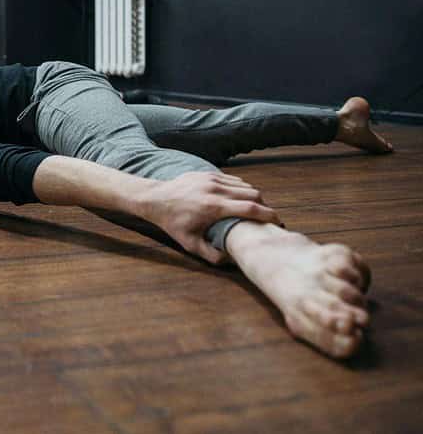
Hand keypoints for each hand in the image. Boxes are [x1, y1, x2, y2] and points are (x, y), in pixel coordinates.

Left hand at [138, 172, 279, 264]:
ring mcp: (212, 179)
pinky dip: (241, 189)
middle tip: (267, 218)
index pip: (250, 208)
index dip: (268, 215)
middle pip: (253, 194)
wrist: (156, 199)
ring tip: (255, 210)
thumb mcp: (190, 244)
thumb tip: (232, 260)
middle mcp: (215, 190)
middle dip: (264, 206)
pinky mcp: (208, 173)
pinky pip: (233, 180)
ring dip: (254, 197)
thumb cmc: (173, 223)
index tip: (278, 222)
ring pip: (245, 185)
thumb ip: (212, 255)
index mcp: (213, 207)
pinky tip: (240, 200)